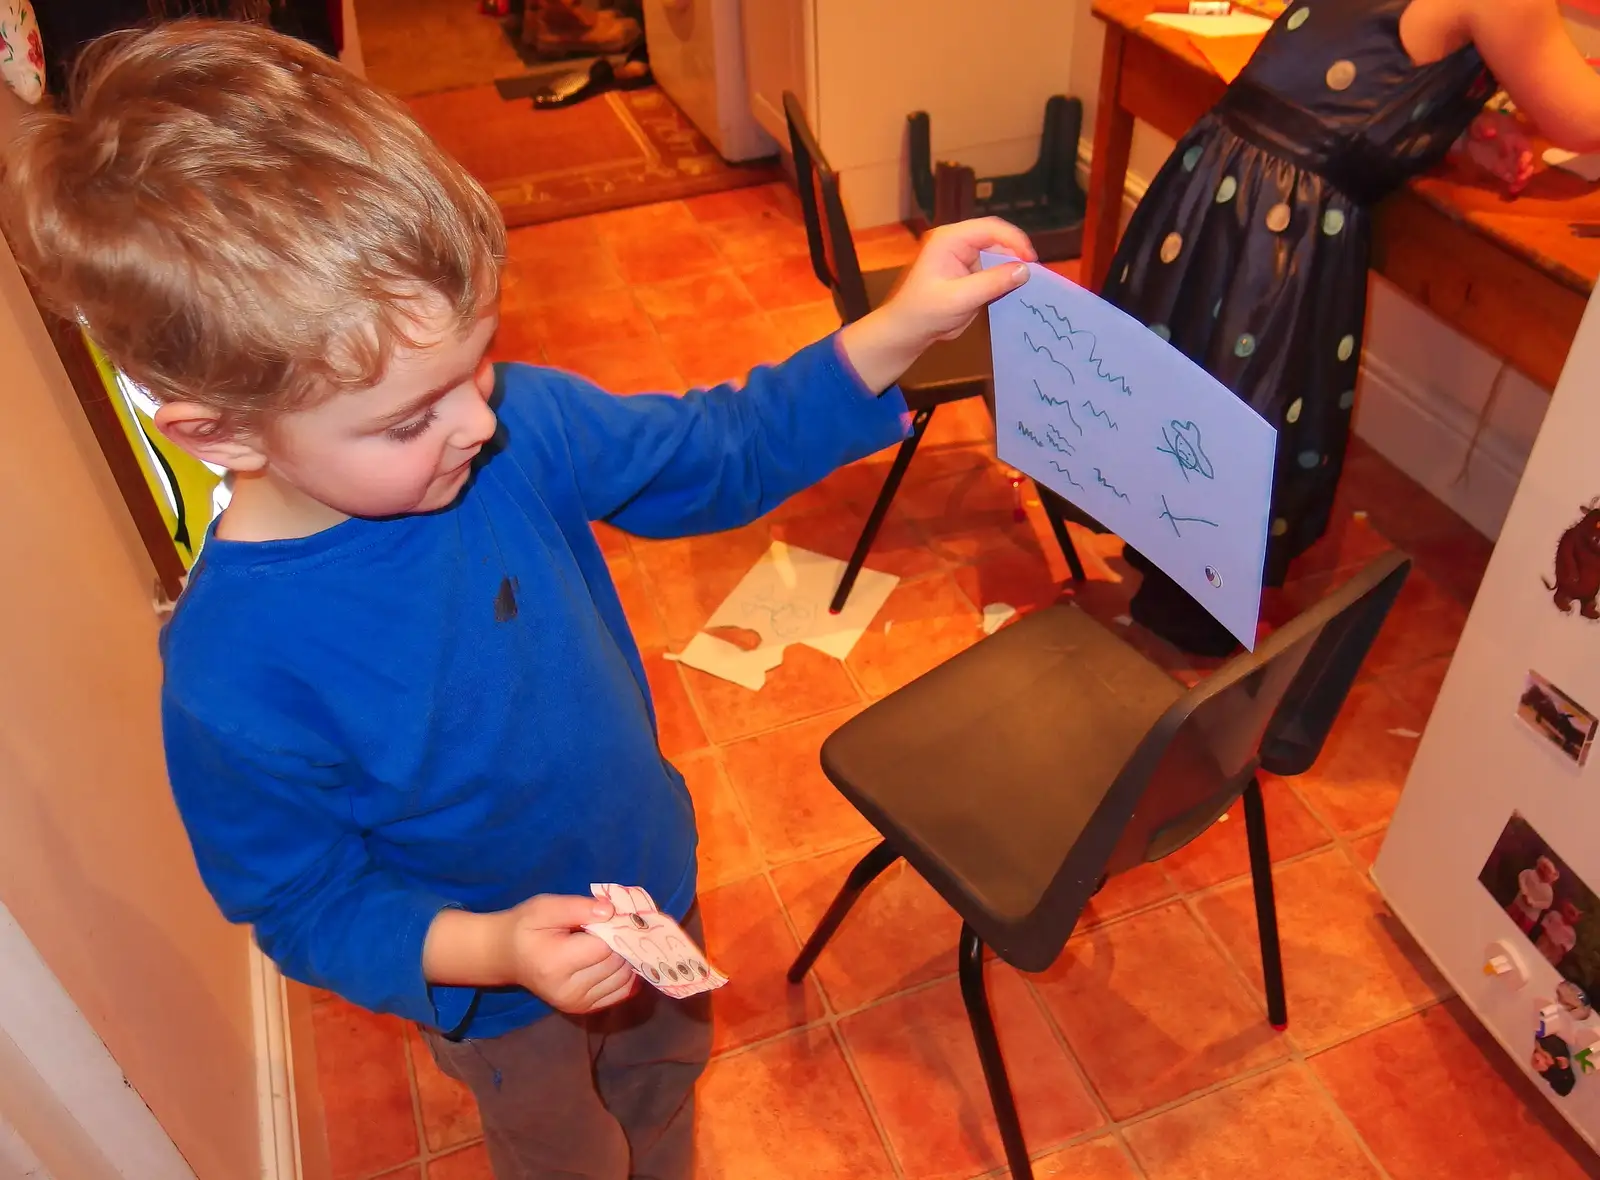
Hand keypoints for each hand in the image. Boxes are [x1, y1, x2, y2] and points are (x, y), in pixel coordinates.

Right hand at [503, 894, 635, 1013]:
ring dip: (626, 958)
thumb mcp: (545, 907)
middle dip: (622, 942)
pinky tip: (616, 959)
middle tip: (616, 926)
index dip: (615, 928)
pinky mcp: (583, 1009)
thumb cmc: (525, 928)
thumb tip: (611, 911)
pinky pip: (621, 992)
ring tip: (613, 941)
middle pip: (616, 963)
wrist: (507, 957)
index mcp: (557, 963)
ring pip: (624, 978)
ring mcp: (577, 1004)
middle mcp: (569, 990)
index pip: (605, 947)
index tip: (614, 915)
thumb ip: (578, 907)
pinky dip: (626, 975)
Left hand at [837, 217, 1036, 393]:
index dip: (1014, 240)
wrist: (907, 331)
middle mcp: (958, 242)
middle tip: (1034, 274)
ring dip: (1012, 266)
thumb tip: (1025, 269)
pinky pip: (992, 269)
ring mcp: (963, 256)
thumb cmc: (925, 312)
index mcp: (950, 239)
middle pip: (996, 238)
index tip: (1031, 261)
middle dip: (1015, 253)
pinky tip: (1015, 289)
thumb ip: (992, 282)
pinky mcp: (968, 272)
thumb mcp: (960, 298)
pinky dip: (1004, 278)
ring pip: (997, 253)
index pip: (990, 228)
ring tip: (1028, 282)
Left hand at [1459, 111, 1534, 195]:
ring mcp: (1509, 160)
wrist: (1465, 134)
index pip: (1524, 145)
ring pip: (1521, 171)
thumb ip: (1485, 127)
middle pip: (1526, 160)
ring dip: (1521, 180)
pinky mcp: (1501, 169)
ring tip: (1516, 188)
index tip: (1522, 163)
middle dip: (1526, 170)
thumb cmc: (1476, 125)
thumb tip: (1491, 132)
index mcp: (1513, 135)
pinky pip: (1511, 177)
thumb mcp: (1479, 123)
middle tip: (1520, 178)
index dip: (1525, 154)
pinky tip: (1511, 191)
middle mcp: (1515, 149)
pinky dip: (1513, 184)